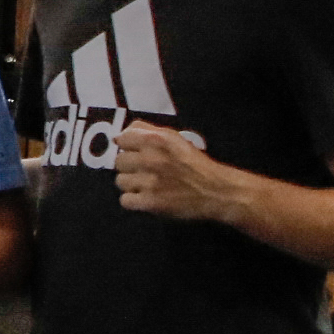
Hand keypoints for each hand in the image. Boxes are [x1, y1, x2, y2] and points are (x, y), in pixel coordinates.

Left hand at [110, 123, 237, 223]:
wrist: (215, 190)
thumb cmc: (195, 164)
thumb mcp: (174, 138)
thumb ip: (147, 131)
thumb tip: (119, 136)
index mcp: (156, 140)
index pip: (121, 139)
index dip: (126, 147)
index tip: (133, 153)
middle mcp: (150, 159)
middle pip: (118, 162)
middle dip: (129, 167)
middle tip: (143, 171)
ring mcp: (149, 182)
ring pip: (120, 182)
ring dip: (131, 184)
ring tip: (147, 185)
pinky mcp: (150, 202)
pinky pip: (125, 200)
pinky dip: (134, 201)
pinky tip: (146, 197)